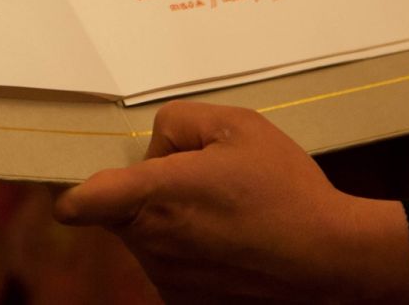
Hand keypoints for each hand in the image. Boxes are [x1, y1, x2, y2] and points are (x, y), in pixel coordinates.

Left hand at [53, 102, 408, 304]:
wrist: (333, 258)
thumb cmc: (285, 188)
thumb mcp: (235, 125)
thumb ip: (177, 121)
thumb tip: (156, 148)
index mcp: (153, 196)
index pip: (79, 203)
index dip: (75, 192)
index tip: (77, 188)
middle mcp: (151, 244)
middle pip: (119, 212)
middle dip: (144, 193)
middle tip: (197, 182)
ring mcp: (169, 279)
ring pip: (147, 239)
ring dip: (169, 225)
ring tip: (226, 215)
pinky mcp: (188, 304)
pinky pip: (172, 267)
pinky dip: (191, 254)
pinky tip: (232, 243)